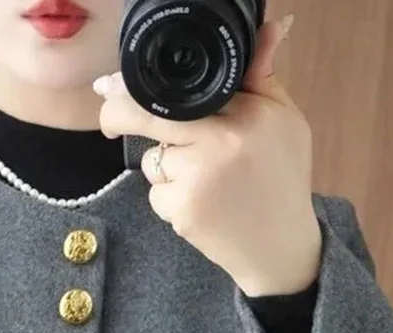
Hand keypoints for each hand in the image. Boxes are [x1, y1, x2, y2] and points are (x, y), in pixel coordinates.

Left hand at [95, 15, 322, 297]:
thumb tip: (270, 26)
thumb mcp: (284, 120)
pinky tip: (200, 203)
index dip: (138, 85)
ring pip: (153, 159)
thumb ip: (262, 76)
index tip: (113, 83)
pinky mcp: (181, 211)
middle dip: (116, 112)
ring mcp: (196, 179)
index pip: (181, 89)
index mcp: (246, 113)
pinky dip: (170, 196)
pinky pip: (157, 192)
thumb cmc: (281, 178)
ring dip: (165, 164)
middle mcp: (219, 143)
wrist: (280, 245)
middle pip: (148, 116)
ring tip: (204, 178)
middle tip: (108, 109)